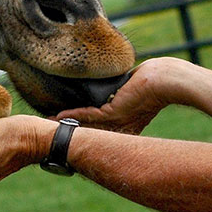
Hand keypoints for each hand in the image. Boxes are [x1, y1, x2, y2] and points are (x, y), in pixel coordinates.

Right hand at [53, 60, 167, 134]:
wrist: (161, 81)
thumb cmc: (151, 81)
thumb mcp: (131, 88)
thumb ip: (117, 91)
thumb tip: (110, 83)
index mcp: (124, 122)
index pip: (99, 126)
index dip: (82, 125)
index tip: (66, 123)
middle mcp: (119, 126)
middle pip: (90, 129)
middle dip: (71, 129)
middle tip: (53, 130)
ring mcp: (116, 122)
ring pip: (86, 125)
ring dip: (67, 124)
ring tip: (49, 124)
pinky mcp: (112, 113)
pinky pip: (86, 115)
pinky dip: (71, 115)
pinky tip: (57, 116)